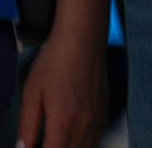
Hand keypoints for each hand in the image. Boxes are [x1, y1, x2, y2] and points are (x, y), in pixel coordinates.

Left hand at [16, 30, 103, 147]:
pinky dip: (84, 144)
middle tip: (44, 143)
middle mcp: (84, 123)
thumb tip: (22, 147)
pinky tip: (73, 139)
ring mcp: (98, 116)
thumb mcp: (31, 93)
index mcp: (63, 121)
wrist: (83, 39)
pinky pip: (96, 137)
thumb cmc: (55, 62)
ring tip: (56, 142)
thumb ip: (27, 125)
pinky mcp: (104, 109)